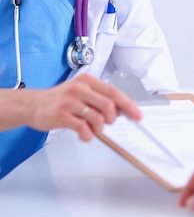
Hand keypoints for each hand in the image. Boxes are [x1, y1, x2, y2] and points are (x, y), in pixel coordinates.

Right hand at [2, 73, 141, 140]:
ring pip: (97, 118)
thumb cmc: (59, 99)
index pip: (114, 92)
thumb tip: (121, 110)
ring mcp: (70, 101)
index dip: (128, 105)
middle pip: (109, 105)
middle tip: (107, 124)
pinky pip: (83, 128)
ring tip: (93, 130)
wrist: (32, 104)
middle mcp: (80, 88)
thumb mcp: (80, 92)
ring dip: (99, 129)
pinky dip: (87, 135)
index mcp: (88, 81)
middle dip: (112, 119)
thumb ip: (99, 99)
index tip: (137, 115)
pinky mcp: (61, 115)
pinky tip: (84, 135)